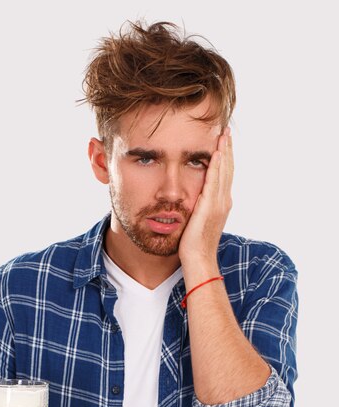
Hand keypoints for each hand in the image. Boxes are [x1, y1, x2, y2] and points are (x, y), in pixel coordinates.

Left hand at [179, 126, 233, 264]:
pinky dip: (216, 167)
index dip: (225, 158)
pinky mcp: (210, 207)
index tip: (223, 142)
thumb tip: (195, 200)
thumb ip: (200, 208)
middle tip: (226, 130)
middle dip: (227, 149)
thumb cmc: (195, 245)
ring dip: (224, 152)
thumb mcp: (199, 221)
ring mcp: (219, 204)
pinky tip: (215, 153)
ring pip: (224, 172)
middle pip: (228, 169)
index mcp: (221, 204)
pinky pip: (214, 182)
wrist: (199, 260)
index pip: (225, 175)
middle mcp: (224, 201)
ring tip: (223, 134)